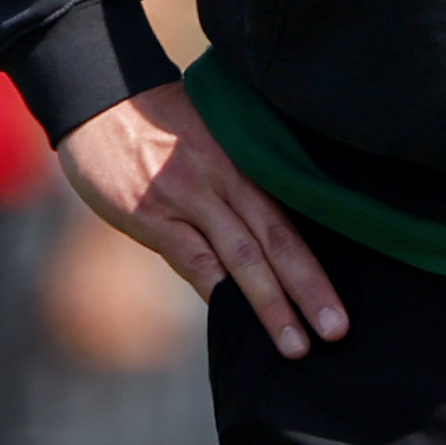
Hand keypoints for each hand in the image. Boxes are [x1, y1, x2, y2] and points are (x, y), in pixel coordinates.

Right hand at [57, 83, 347, 358]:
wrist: (103, 100)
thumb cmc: (164, 122)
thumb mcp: (215, 139)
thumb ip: (242, 180)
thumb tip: (270, 231)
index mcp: (249, 163)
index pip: (293, 220)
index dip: (319, 263)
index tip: (342, 302)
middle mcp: (228, 181)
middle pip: (278, 240)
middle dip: (309, 290)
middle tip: (337, 331)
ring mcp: (190, 198)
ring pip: (242, 257)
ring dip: (270, 303)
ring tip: (295, 344)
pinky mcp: (152, 214)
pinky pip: (192, 258)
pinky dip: (216, 291)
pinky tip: (235, 319)